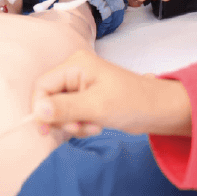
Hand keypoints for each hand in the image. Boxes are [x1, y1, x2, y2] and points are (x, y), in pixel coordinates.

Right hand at [31, 48, 191, 137]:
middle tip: (81, 126)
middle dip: (62, 118)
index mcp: (75, 65)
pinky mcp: (86, 97)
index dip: (40, 108)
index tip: (45, 130)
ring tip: (93, 126)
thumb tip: (37, 112)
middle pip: (49, 98)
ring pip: (59, 109)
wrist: (160, 110)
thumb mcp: (96, 107)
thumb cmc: (133, 103)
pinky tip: (96, 125)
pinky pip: (71, 113)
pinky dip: (80, 123)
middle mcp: (75, 71)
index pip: (42, 86)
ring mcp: (80, 84)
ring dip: (73, 123)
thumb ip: (65, 108)